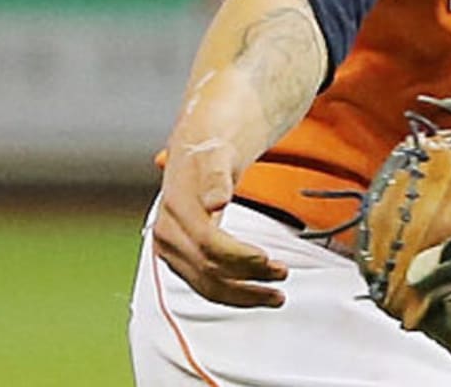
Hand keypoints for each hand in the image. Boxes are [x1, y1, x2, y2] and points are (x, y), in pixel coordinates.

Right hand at [152, 138, 286, 307]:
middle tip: (282, 275)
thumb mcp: (215, 156)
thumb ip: (216, 179)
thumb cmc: (208, 155)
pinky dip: (232, 294)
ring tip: (275, 296)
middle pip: (208, 270)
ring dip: (242, 295)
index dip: (238, 256)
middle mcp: (168, 236)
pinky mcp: (180, 261)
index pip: (208, 244)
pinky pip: (205, 286)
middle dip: (247, 278)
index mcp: (176, 211)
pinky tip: (255, 295)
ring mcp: (172, 252)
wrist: (193, 156)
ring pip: (205, 286)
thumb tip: (216, 201)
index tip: (267, 259)